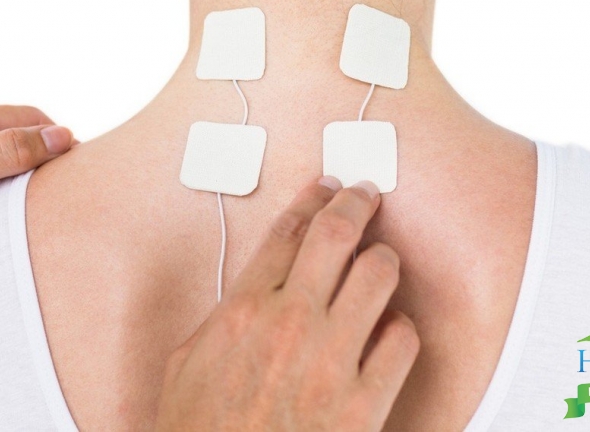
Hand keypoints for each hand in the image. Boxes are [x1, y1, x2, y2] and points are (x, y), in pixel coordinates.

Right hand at [155, 178, 419, 430]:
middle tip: (368, 196)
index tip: (327, 186)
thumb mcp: (187, 365)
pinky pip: (402, 339)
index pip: (287, 233)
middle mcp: (290, 324)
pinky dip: (399, 329)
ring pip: (379, 276)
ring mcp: (331, 362)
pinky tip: (388, 332)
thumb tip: (256, 287)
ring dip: (384, 262)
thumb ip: (226, 316)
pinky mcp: (365, 404)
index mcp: (242, 311)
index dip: (311, 199)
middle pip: (337, 236)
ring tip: (381, 263)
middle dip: (358, 205)